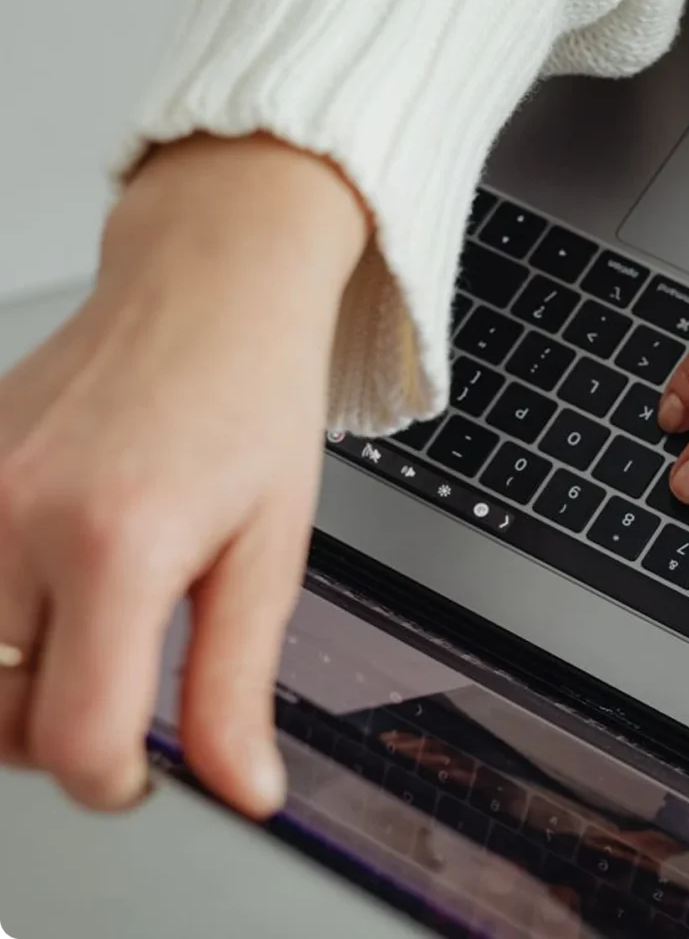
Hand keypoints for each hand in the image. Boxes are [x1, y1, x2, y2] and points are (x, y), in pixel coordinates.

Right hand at [0, 134, 366, 813]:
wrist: (208, 293)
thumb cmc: (251, 402)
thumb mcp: (270, 552)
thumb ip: (238, 683)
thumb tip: (242, 788)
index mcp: (117, 544)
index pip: (74, 738)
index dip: (116, 780)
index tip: (143, 769)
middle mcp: (15, 517)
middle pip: (2, 718)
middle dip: (67, 731)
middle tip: (130, 679)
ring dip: (22, 680)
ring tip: (93, 626)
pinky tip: (55, 572)